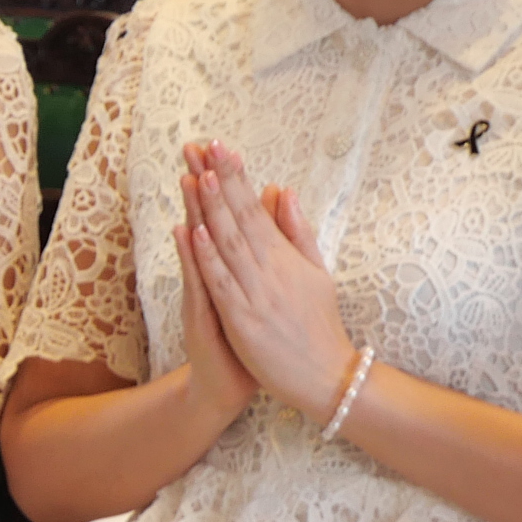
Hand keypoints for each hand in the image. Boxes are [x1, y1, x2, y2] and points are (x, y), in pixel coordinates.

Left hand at [180, 141, 357, 418]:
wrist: (326, 376)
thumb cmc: (317, 325)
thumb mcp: (316, 272)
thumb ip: (297, 232)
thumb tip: (284, 192)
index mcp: (285, 256)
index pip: (256, 208)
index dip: (236, 177)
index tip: (221, 147)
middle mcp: (270, 269)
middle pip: (240, 216)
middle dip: (219, 180)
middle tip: (203, 145)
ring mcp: (256, 292)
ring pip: (228, 243)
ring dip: (211, 208)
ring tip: (197, 174)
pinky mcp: (244, 318)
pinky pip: (223, 282)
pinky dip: (209, 256)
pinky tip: (195, 231)